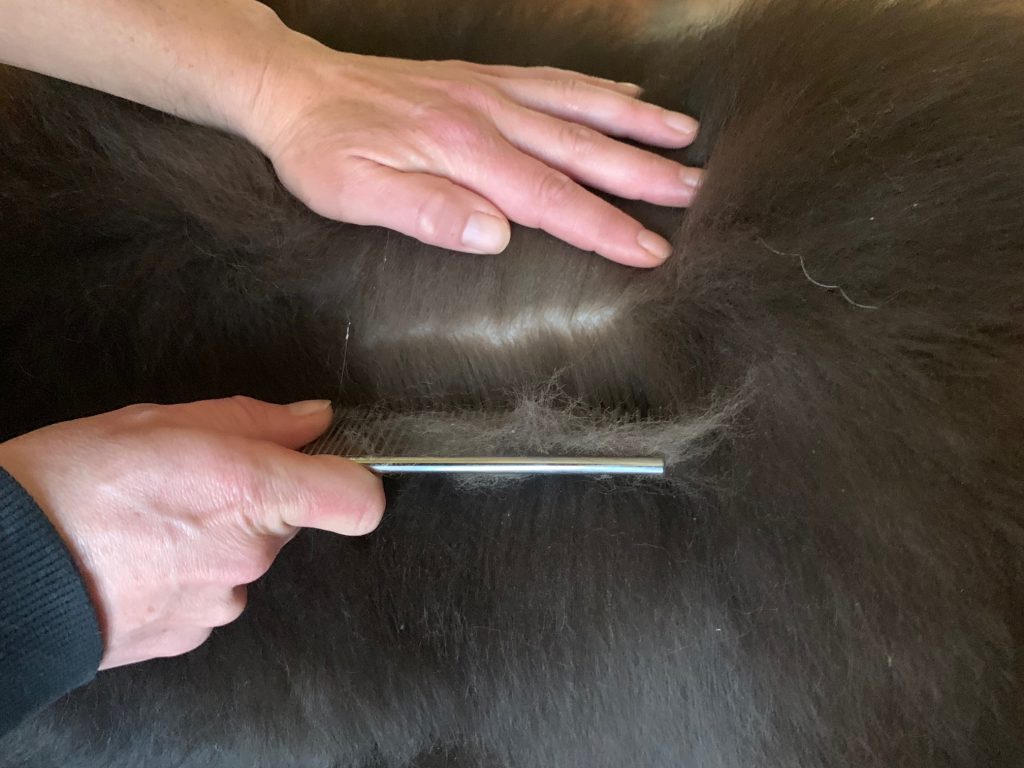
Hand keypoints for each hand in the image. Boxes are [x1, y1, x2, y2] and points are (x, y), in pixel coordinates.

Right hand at [0, 397, 383, 669]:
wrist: (7, 571)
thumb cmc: (71, 486)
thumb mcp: (162, 421)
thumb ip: (254, 420)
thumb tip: (312, 421)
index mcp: (252, 491)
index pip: (357, 501)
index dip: (354, 481)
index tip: (333, 467)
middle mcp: (249, 554)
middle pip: (288, 522)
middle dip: (254, 499)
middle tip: (191, 482)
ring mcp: (222, 601)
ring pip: (246, 559)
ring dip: (216, 539)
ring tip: (153, 522)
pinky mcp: (192, 634)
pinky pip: (211, 595)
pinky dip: (188, 575)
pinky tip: (142, 558)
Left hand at [242, 36, 702, 266]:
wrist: (293, 86)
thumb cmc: (322, 149)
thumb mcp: (356, 193)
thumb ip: (428, 212)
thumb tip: (496, 235)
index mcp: (463, 152)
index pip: (550, 198)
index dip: (605, 226)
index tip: (651, 249)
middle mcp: (487, 114)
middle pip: (581, 147)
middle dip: (643, 173)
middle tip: (696, 191)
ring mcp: (488, 90)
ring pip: (578, 104)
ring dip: (634, 120)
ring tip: (686, 135)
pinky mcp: (480, 78)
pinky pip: (550, 77)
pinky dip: (594, 86)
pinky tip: (623, 91)